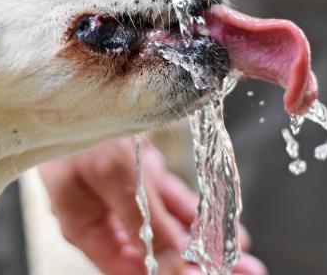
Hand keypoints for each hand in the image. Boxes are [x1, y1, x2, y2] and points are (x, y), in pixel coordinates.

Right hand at [38, 138, 266, 274]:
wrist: (80, 71)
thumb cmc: (81, 119)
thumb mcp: (112, 174)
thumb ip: (143, 222)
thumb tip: (174, 266)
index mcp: (86, 226)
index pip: (132, 268)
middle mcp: (106, 215)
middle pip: (156, 253)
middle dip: (198, 265)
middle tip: (245, 273)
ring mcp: (124, 193)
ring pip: (169, 228)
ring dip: (205, 244)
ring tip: (244, 259)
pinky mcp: (139, 172)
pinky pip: (170, 201)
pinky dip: (196, 213)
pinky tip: (224, 226)